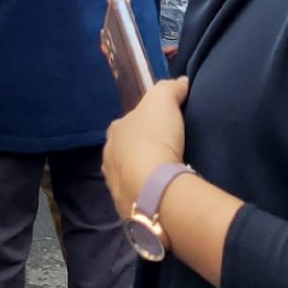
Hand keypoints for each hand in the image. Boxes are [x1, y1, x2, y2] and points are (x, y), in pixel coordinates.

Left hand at [105, 75, 189, 219]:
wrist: (151, 186)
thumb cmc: (154, 138)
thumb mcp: (162, 100)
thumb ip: (169, 88)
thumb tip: (180, 82)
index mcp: (115, 131)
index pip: (130, 122)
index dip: (147, 122)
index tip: (164, 128)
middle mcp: (108, 155)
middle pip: (127, 148)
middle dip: (142, 150)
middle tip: (167, 152)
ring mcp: (114, 182)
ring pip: (129, 173)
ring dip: (143, 172)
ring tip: (165, 175)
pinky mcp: (125, 204)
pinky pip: (137, 194)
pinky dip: (147, 191)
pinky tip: (160, 192)